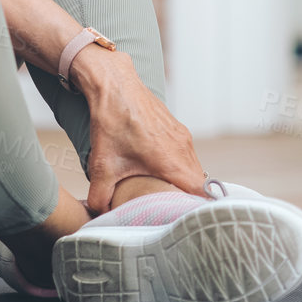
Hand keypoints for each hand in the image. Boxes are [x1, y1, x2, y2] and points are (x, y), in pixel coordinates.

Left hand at [77, 58, 207, 213]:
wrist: (114, 84)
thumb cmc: (112, 123)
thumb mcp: (102, 166)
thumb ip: (101, 196)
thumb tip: (100, 213)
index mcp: (173, 162)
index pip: (201, 194)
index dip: (194, 207)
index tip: (184, 216)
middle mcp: (183, 148)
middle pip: (197, 182)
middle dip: (186, 196)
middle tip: (170, 208)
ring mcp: (182, 136)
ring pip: (191, 166)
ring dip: (181, 179)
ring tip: (164, 190)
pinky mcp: (175, 127)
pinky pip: (184, 152)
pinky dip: (176, 164)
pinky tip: (158, 168)